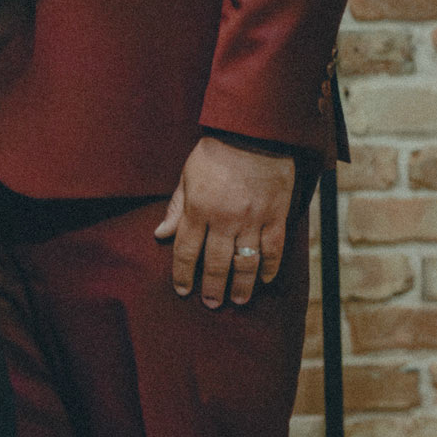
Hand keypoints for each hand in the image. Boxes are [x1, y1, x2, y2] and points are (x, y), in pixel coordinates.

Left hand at [154, 136, 295, 308]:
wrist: (255, 132)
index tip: (183, 291)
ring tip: (238, 301)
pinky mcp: (276, 216)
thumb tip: (159, 235)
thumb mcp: (188, 176)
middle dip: (211, 288)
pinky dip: (269, 268)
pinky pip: (273, 250)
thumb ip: (176, 208)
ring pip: (245, 263)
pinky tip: (264, 280)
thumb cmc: (217, 153)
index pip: (186, 251)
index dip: (183, 275)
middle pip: (215, 264)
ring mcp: (252, 219)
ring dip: (240, 287)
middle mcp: (224, 219)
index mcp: (199, 209)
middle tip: (211, 303)